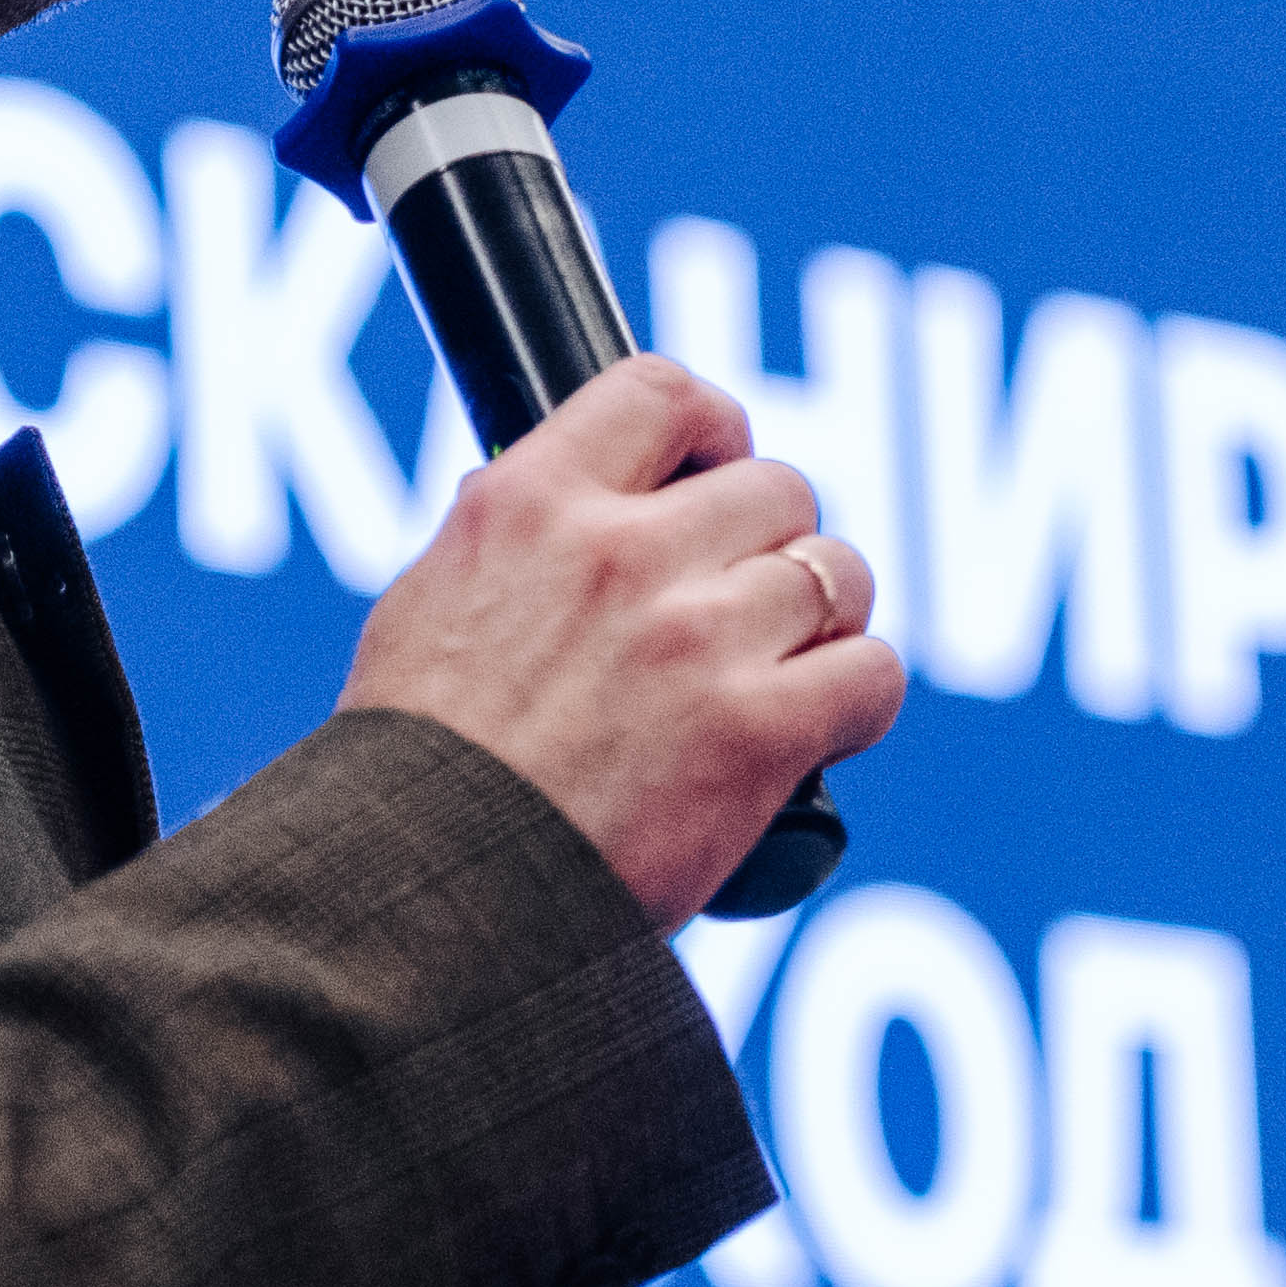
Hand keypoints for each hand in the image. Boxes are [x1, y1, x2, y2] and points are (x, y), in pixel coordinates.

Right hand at [341, 356, 907, 926]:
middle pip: (775, 487)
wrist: (429, 895)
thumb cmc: (414, 773)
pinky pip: (871, 673)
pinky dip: (855, 701)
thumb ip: (507, 541)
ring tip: (780, 672)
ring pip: (836, 572)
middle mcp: (620, 552)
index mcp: (530, 505)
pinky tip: (813, 732)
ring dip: (822, 622)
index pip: (663, 392)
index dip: (713, 427)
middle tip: (745, 606)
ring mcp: (696, 637)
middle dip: (771, 544)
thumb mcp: (426, 608)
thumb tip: (546, 494)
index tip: (716, 468)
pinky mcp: (756, 731)